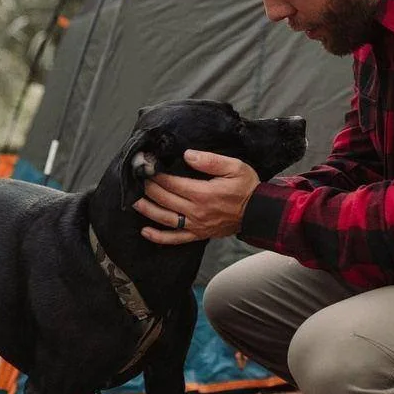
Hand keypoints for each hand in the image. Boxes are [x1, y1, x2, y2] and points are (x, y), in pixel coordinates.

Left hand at [133, 149, 259, 244]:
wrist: (258, 213)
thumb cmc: (247, 187)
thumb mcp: (234, 167)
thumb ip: (210, 160)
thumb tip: (187, 155)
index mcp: (203, 193)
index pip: (172, 183)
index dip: (156, 174)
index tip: (146, 166)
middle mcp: (196, 211)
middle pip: (164, 199)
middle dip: (149, 188)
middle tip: (137, 178)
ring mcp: (196, 225)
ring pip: (165, 218)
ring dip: (147, 210)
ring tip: (134, 201)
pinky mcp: (198, 234)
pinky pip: (175, 238)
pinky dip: (159, 237)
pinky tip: (145, 232)